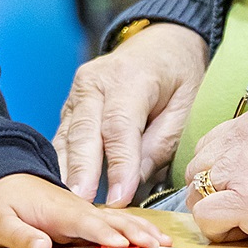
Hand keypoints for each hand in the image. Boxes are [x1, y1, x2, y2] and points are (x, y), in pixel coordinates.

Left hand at [0, 172, 171, 247]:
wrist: (4, 178)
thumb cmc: (1, 202)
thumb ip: (19, 236)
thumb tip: (41, 247)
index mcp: (56, 210)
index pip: (83, 222)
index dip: (102, 234)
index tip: (121, 245)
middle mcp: (76, 207)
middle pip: (109, 221)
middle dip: (133, 233)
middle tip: (156, 247)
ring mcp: (85, 210)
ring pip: (118, 219)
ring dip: (142, 230)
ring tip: (165, 243)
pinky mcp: (89, 215)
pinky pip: (117, 221)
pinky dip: (138, 228)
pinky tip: (155, 237)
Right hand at [52, 23, 207, 205]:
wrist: (160, 43)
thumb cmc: (178, 74)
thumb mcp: (186, 104)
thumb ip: (161, 141)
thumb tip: (136, 180)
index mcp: (129, 77)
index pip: (120, 127)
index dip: (119, 165)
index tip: (120, 198)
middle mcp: (96, 81)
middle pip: (85, 132)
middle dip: (83, 171)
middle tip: (82, 204)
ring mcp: (78, 91)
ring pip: (69, 135)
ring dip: (67, 170)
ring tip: (67, 203)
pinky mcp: (71, 104)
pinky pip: (64, 135)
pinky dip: (62, 161)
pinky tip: (61, 187)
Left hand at [183, 101, 247, 247]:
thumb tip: (233, 172)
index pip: (212, 143)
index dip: (221, 172)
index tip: (240, 190)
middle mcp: (246, 135)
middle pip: (199, 165)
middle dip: (213, 191)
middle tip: (241, 210)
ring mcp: (243, 166)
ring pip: (197, 190)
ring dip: (215, 211)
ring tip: (247, 222)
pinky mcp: (246, 199)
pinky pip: (205, 217)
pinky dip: (218, 231)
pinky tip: (246, 233)